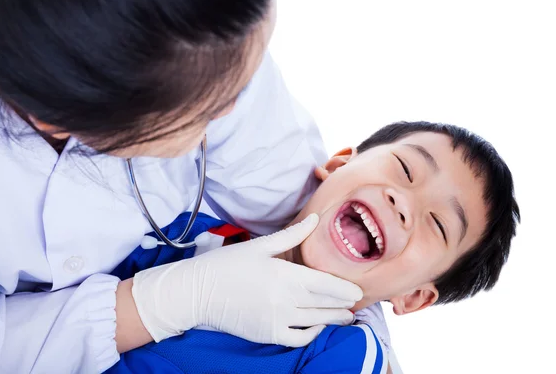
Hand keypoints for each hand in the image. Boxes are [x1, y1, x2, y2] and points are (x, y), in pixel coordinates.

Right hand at [131, 213, 362, 346]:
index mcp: (284, 275)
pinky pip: (297, 337)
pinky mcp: (267, 333)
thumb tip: (314, 219)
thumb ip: (291, 235)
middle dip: (343, 304)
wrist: (197, 291)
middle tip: (358, 303)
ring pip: (314, 321)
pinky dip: (311, 333)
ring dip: (333, 319)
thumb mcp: (259, 246)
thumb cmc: (227, 264)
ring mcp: (276, 319)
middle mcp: (284, 300)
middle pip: (324, 304)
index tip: (358, 290)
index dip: (344, 289)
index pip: (325, 284)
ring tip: (347, 317)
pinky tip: (318, 326)